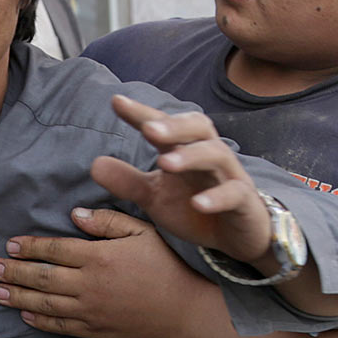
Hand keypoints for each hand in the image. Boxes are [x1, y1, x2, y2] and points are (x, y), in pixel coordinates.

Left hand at [0, 208, 211, 337]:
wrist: (187, 311)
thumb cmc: (169, 265)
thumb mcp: (143, 232)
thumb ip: (107, 221)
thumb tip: (74, 214)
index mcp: (99, 256)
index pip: (54, 249)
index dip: (29, 247)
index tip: (10, 245)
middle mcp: (89, 285)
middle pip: (42, 278)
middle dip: (13, 272)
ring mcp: (91, 311)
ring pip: (45, 304)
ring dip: (18, 297)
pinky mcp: (97, 331)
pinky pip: (61, 326)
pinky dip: (40, 321)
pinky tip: (25, 315)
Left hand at [91, 95, 273, 269]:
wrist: (237, 236)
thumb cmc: (195, 207)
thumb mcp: (155, 197)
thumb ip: (128, 181)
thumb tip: (94, 164)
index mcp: (186, 149)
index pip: (164, 125)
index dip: (142, 113)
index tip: (116, 102)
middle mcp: (209, 156)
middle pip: (197, 127)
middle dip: (173, 125)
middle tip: (148, 128)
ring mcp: (229, 176)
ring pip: (217, 154)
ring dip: (191, 156)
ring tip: (165, 163)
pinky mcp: (243, 202)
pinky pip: (233, 194)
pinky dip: (217, 197)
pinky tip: (199, 204)